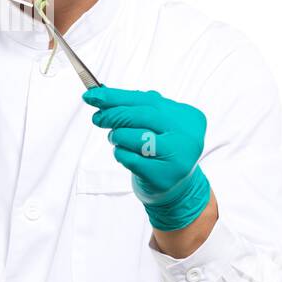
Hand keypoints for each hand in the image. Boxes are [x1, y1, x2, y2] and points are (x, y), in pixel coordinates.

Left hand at [82, 86, 211, 230]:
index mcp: (189, 116)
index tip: (92, 95)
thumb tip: (100, 93)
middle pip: (142, 116)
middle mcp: (188, 136)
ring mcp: (178, 158)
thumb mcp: (155, 123)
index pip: (148, 99)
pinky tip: (123, 154)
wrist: (175, 188)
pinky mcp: (163, 177)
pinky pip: (131, 159)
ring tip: (116, 138)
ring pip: (136, 137)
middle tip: (97, 118)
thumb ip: (135, 106)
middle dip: (114, 115)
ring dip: (117, 136)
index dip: (117, 96)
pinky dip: (120, 153)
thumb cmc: (161, 148)